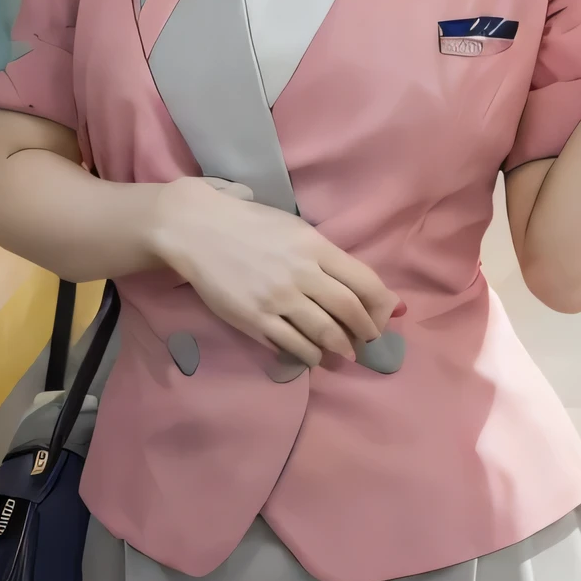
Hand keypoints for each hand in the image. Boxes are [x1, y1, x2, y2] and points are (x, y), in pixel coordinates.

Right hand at [147, 177, 398, 367]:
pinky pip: (291, 345)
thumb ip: (330, 257)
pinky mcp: (254, 319)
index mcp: (315, 246)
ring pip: (323, 334)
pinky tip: (312, 354)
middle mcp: (301, 274)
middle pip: (348, 311)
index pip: (364, 282)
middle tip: (367, 341)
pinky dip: (308, 355)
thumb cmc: (251, 226)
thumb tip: (364, 284)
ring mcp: (277, 299)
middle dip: (364, 331)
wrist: (198, 230)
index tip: (382, 317)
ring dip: (339, 349)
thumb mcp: (297, 230)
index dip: (381, 306)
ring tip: (344, 354)